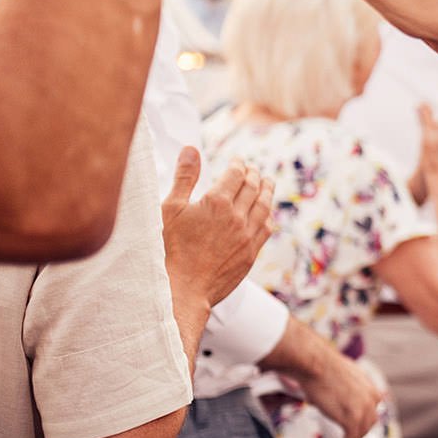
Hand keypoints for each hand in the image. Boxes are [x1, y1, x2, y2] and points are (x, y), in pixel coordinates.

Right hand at [160, 147, 272, 305]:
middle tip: (252, 169)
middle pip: (253, 187)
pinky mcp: (250, 253)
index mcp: (218, 202)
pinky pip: (266, 228)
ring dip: (267, 190)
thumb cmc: (169, 248)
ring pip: (264, 206)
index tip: (238, 161)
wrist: (181, 288)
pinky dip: (268, 215)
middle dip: (254, 174)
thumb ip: (184, 177)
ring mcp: (247, 236)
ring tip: (267, 182)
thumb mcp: (171, 208)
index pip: (236, 174)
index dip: (238, 164)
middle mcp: (237, 217)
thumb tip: (191, 149)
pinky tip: (266, 213)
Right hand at [297, 348, 382, 437]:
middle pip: (368, 423)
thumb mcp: (339, 372)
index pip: (372, 408)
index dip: (363, 419)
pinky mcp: (352, 420)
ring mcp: (364, 410)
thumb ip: (343, 382)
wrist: (315, 363)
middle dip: (357, 433)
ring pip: (359, 434)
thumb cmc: (320, 364)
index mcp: (370, 386)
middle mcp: (372, 398)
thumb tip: (330, 388)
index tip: (354, 426)